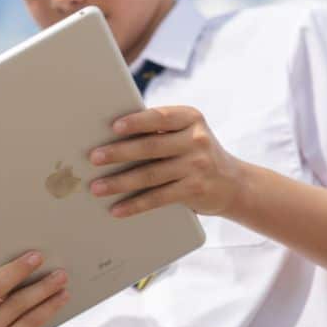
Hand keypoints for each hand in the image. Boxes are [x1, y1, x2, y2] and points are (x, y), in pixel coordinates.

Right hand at [0, 230, 68, 326]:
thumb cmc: (12, 302)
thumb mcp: (3, 285)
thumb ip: (4, 267)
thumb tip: (27, 243)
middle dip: (17, 271)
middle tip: (38, 256)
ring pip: (17, 305)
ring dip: (42, 288)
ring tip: (61, 275)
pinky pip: (30, 322)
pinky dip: (49, 307)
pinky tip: (63, 295)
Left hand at [89, 106, 242, 217]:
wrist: (232, 183)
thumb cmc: (194, 153)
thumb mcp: (185, 133)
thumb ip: (158, 131)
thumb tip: (110, 138)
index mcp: (190, 118)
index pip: (160, 117)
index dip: (137, 122)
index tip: (113, 127)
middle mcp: (196, 139)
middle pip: (151, 147)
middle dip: (119, 153)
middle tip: (94, 158)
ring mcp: (197, 166)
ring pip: (151, 175)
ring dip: (120, 182)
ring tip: (97, 187)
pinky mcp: (195, 190)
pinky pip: (159, 198)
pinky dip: (135, 205)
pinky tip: (117, 208)